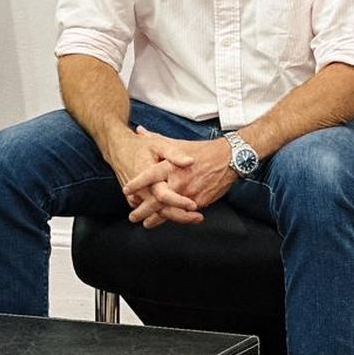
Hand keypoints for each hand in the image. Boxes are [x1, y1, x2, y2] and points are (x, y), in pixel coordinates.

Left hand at [121, 128, 236, 226]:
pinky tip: (165, 221)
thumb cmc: (200, 150)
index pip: (150, 175)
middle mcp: (179, 180)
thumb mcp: (176, 142)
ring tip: (147, 224)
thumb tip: (139, 131)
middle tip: (132, 216)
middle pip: (158, 199)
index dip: (137, 184)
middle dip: (143, 210)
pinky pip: (184, 213)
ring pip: (170, 210)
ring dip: (157, 219)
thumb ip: (155, 138)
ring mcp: (190, 193)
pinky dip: (173, 217)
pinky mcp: (200, 201)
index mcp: (172, 165)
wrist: (228, 159)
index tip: (126, 190)